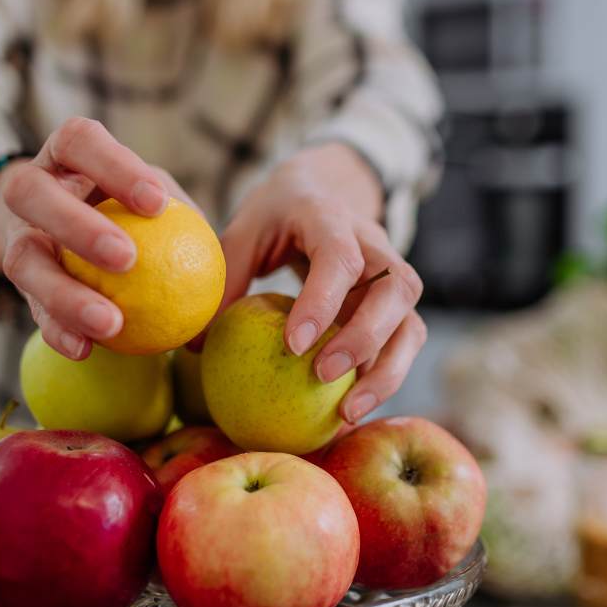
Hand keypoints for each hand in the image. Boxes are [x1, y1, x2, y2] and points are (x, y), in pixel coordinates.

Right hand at [0, 117, 193, 359]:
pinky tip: (86, 350)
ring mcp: (16, 236)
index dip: (112, 165)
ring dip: (65, 293)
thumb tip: (229, 260)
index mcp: (66, 155)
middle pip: (30, 193)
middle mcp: (29, 188)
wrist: (64, 231)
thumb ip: (182, 217)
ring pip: (22, 259)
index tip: (156, 203)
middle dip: (76, 224)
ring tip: (110, 322)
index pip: (80, 141)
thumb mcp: (152, 199)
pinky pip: (31, 309)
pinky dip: (58, 331)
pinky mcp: (16, 283)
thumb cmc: (128, 209)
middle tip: (126, 259)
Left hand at [216, 143, 425, 423]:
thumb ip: (225, 280)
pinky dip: (384, 380)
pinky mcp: (397, 309)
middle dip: (364, 338)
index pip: (339, 256)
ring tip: (347, 414)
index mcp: (330, 218)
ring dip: (386, 371)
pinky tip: (350, 412)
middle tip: (322, 376)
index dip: (322, 300)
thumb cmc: (276, 218)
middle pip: (395, 289)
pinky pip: (404, 345)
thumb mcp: (244, 233)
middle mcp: (375, 246)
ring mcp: (392, 278)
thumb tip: (194, 346)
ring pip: (411, 323)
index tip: (293, 345)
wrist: (325, 192)